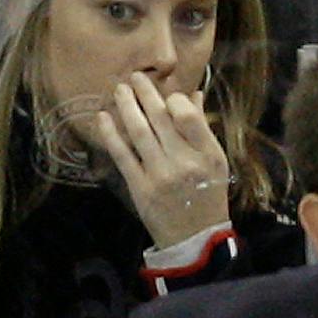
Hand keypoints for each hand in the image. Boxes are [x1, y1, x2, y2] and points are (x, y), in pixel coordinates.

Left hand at [90, 72, 231, 249]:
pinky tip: (103, 117)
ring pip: (139, 131)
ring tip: (119, 90)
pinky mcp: (141, 187)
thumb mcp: (214, 163)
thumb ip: (202, 129)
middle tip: (134, 77)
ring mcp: (161, 175)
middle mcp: (185, 162)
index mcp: (208, 154)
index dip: (173, 99)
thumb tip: (193, 95)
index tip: (166, 95)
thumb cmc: (208, 197)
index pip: (186, 114)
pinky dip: (111, 134)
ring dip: (126, 106)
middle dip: (144, 93)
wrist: (196, 240)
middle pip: (160, 118)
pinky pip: (122, 154)